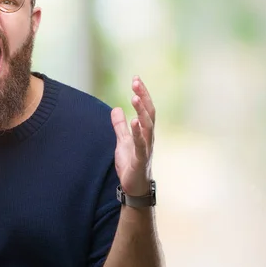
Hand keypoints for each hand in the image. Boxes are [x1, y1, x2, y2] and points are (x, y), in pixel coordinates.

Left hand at [111, 76, 155, 196]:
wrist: (134, 188)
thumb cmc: (131, 165)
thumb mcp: (122, 141)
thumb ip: (120, 126)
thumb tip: (116, 108)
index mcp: (145, 132)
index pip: (146, 108)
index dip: (142, 93)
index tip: (136, 78)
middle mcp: (149, 137)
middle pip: (149, 113)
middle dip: (143, 96)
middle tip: (135, 82)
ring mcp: (146, 148)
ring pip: (147, 126)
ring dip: (142, 110)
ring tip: (135, 97)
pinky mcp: (141, 159)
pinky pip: (141, 144)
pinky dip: (138, 132)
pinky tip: (135, 121)